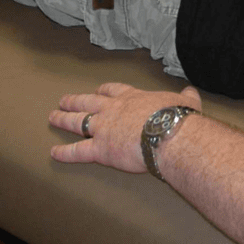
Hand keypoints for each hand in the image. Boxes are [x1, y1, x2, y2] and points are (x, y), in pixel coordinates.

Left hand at [49, 82, 202, 172]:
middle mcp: (113, 110)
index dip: (103, 91)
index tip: (97, 91)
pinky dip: (64, 153)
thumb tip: (191, 92)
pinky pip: (77, 151)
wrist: (169, 134)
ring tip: (53, 117)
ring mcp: (104, 128)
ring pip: (78, 121)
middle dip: (75, 101)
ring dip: (64, 119)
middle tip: (63, 100)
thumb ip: (186, 97)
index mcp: (133, 98)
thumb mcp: (186, 102)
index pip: (113, 90)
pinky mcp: (100, 149)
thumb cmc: (178, 119)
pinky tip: (53, 153)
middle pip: (88, 102)